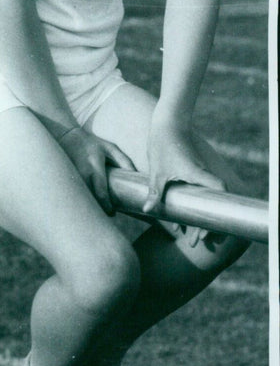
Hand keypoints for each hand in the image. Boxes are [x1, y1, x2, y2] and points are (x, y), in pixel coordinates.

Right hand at [58, 126, 134, 215]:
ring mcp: (73, 178)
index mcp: (94, 167)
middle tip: (105, 215)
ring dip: (90, 206)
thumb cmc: (93, 144)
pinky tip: (86, 203)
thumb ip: (123, 160)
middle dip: (98, 210)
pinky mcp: (67, 179)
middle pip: (90, 199)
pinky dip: (81, 200)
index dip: (106, 206)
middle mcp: (82, 174)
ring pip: (82, 198)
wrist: (68, 138)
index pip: (100, 192)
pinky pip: (75, 194)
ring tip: (97, 211)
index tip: (112, 213)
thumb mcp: (110, 148)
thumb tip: (135, 175)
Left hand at [143, 125, 225, 243]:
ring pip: (205, 199)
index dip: (213, 214)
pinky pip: (199, 193)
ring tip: (193, 236)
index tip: (203, 232)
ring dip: (201, 216)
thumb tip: (146, 210)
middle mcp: (203, 175)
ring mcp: (199, 173)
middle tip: (197, 242)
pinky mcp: (193, 171)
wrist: (167, 123)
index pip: (218, 194)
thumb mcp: (157, 170)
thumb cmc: (163, 144)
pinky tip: (184, 217)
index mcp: (198, 174)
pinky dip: (195, 206)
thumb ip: (154, 191)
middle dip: (207, 224)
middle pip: (213, 203)